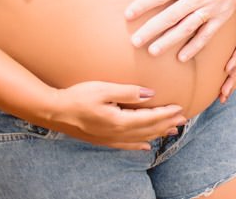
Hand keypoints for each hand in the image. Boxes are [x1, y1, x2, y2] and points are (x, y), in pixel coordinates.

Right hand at [42, 81, 186, 149]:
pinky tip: (146, 146)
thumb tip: (150, 94)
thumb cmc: (77, 97)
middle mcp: (116, 133)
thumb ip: (128, 92)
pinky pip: (126, 145)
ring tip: (172, 131)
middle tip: (182, 119)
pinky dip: (139, 145)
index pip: (149, 118)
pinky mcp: (102, 140)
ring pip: (139, 139)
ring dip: (157, 134)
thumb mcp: (104, 89)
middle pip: (148, 130)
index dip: (166, 114)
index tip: (180, 108)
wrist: (53, 111)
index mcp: (119, 121)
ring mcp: (109, 139)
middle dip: (166, 124)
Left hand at [124, 0, 235, 59]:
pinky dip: (195, 46)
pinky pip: (207, 34)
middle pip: (171, 15)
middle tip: (135, 41)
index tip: (128, 14)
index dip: (144, 4)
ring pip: (187, 28)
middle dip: (151, 29)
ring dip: (169, 40)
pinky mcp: (222, 16)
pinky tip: (182, 56)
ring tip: (153, 51)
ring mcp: (212, 7)